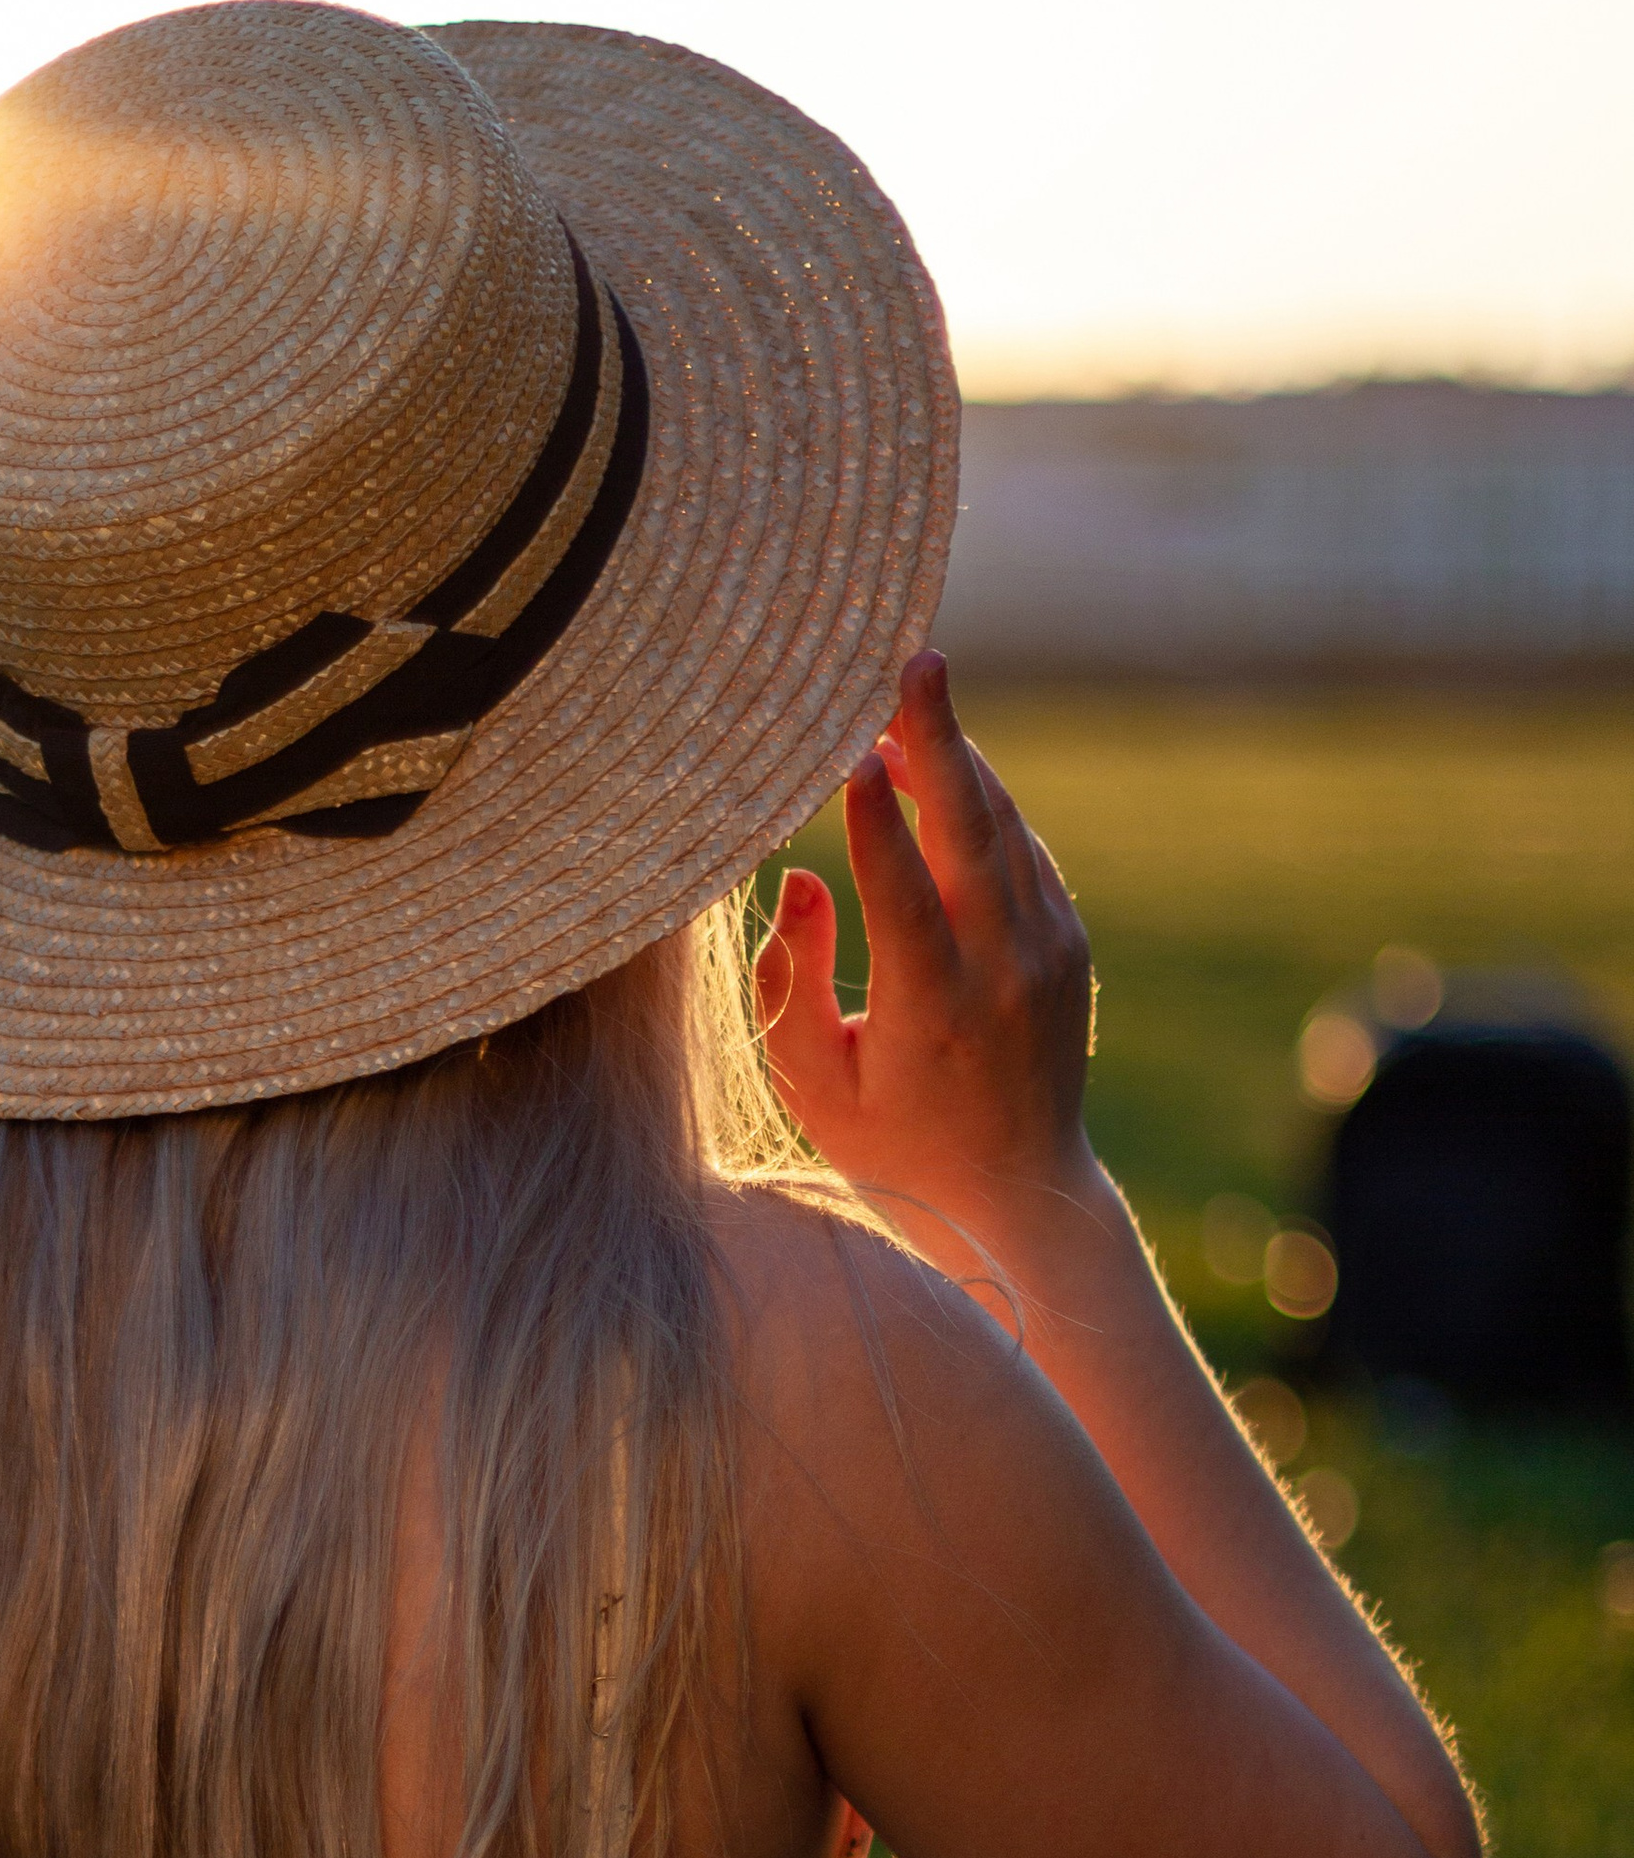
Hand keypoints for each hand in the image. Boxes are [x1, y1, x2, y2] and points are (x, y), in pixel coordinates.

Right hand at [754, 651, 1095, 1251]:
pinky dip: (985, 808)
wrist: (1019, 1195)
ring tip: (909, 709)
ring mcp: (1048, 955)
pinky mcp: (1070, 946)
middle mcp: (1003, 974)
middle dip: (939, 740)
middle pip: (970, 832)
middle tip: (915, 662)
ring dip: (958, 762)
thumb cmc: (892, 1147)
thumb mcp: (814, 1090)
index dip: (873, 819)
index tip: (848, 753)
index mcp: (932, 1012)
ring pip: (1004, 830)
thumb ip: (789, 987)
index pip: (902, 892)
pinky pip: (1024, 854)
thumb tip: (802, 882)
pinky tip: (945, 780)